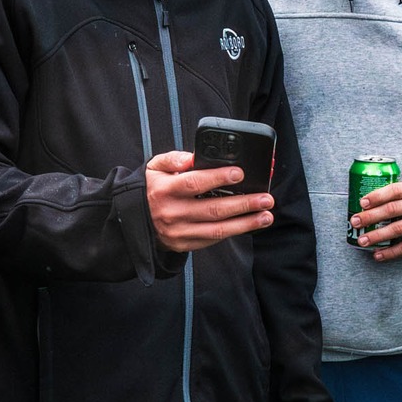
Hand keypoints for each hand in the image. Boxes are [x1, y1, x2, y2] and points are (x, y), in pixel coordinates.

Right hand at [146, 150, 272, 252]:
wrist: (135, 220)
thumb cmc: (152, 189)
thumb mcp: (154, 168)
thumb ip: (173, 158)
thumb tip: (193, 156)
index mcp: (165, 190)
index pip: (195, 183)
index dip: (218, 178)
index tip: (239, 173)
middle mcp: (173, 213)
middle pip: (213, 209)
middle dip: (243, 204)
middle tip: (266, 198)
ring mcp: (179, 232)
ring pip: (218, 229)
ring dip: (246, 223)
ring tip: (266, 215)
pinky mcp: (185, 244)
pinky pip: (213, 239)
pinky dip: (234, 232)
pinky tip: (250, 224)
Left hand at [352, 180, 401, 260]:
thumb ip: (398, 194)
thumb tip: (366, 203)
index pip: (395, 190)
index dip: (377, 196)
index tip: (361, 202)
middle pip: (393, 210)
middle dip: (371, 217)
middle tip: (355, 222)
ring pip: (398, 229)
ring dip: (377, 236)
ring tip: (362, 241)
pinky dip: (391, 252)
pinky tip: (378, 255)